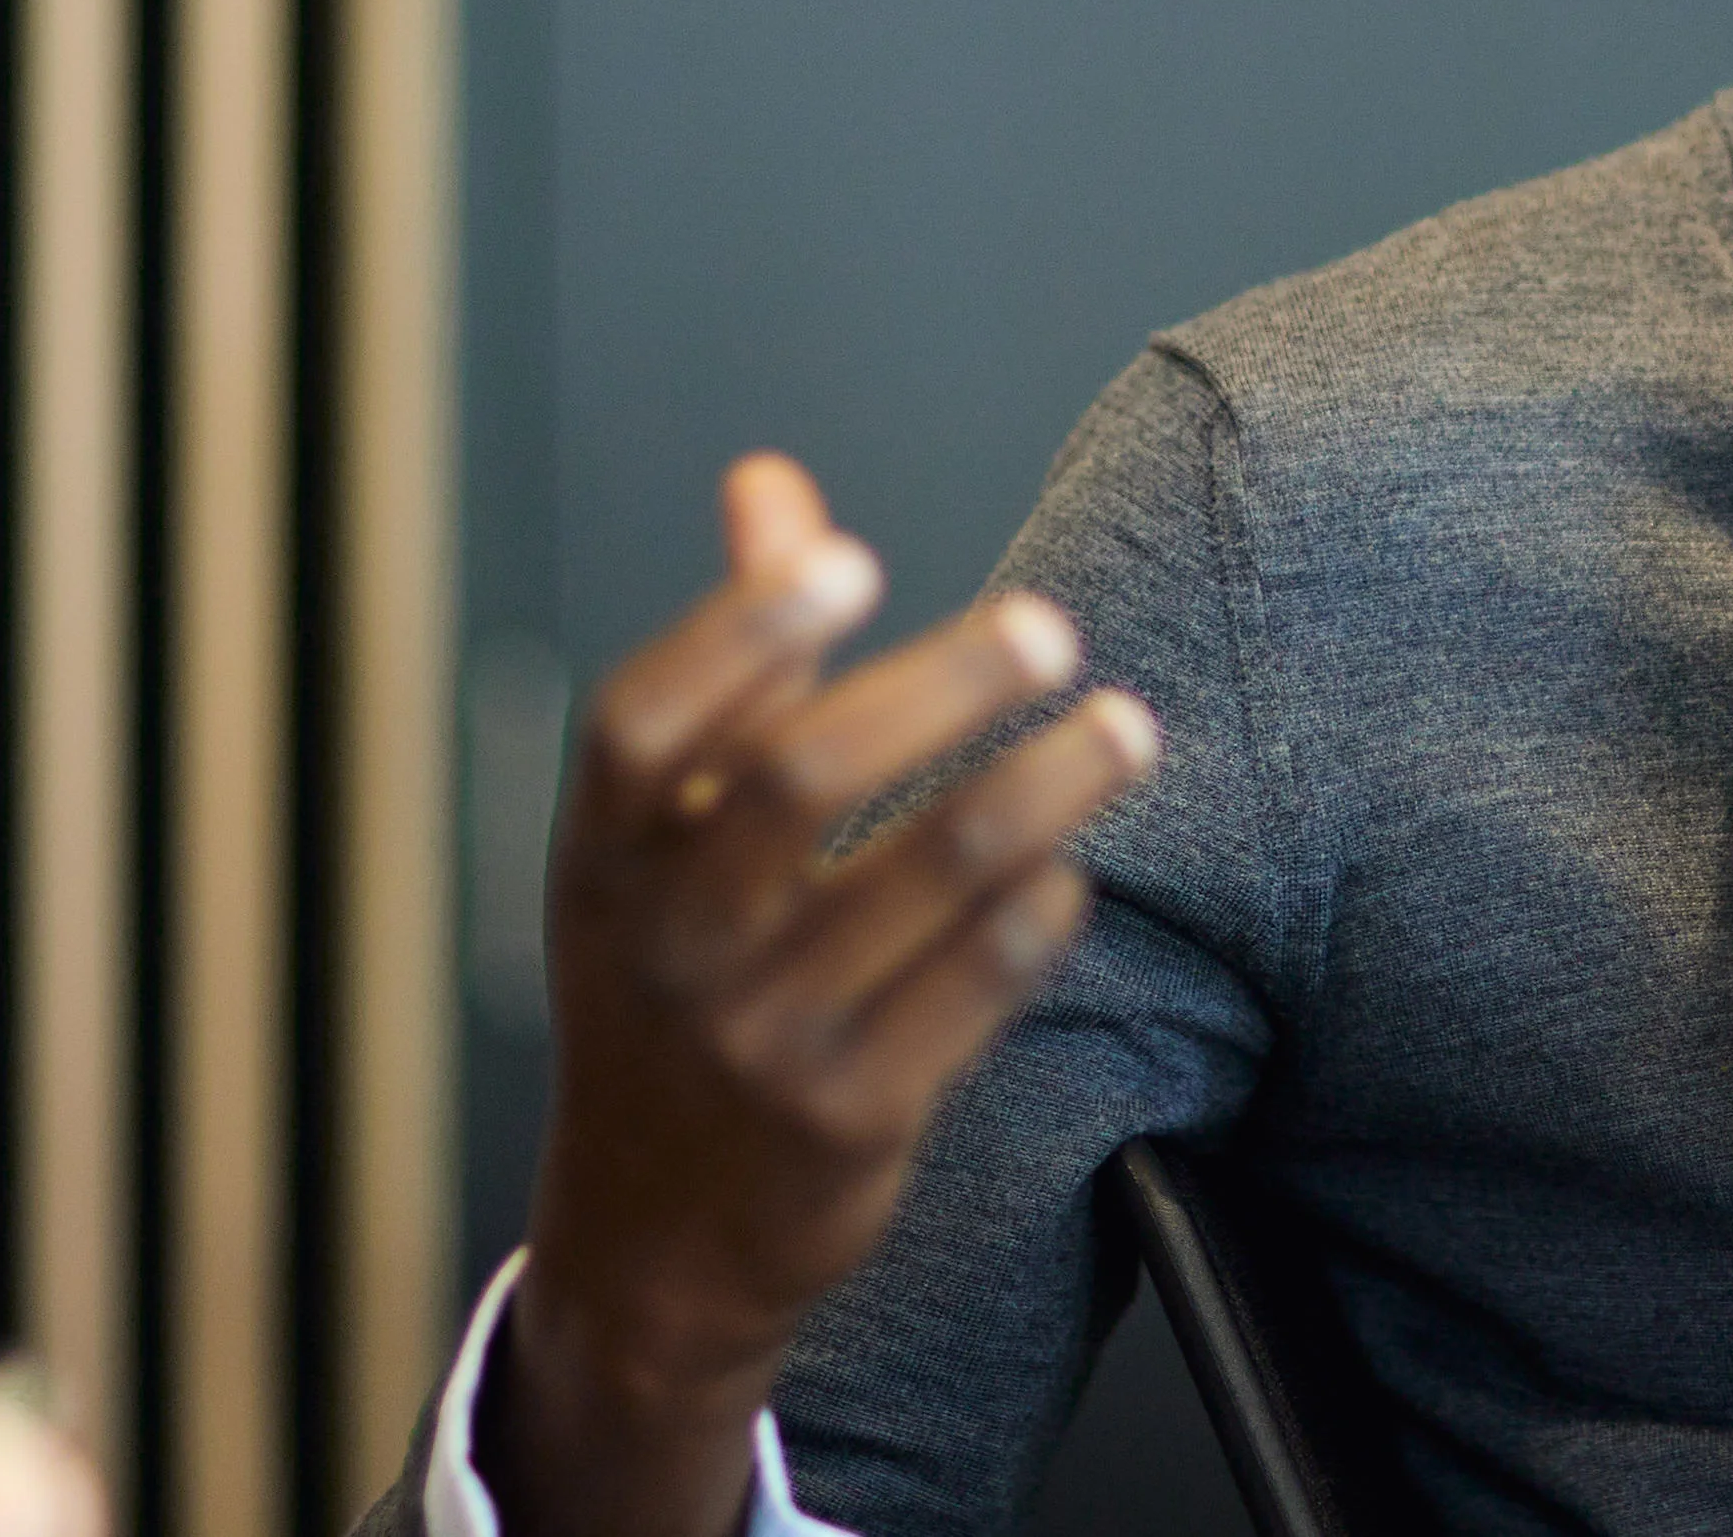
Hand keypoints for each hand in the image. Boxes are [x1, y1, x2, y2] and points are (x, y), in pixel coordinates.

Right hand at [496, 456, 1159, 1536]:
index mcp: (608, 859)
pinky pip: (976, 989)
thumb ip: (731, 659)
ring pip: (928, 876)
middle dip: (941, 688)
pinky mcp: (852, 1117)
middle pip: (803, 779)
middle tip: (1047, 629)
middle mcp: (672, 942)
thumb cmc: (667, 997)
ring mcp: (760, 1035)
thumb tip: (772, 487)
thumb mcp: (653, 845)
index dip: (740, 629)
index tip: (848, 558)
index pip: (648, 723)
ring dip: (1045, 786)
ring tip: (1125, 728)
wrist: (651, 1244)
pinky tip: (1073, 865)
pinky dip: (1039, 912)